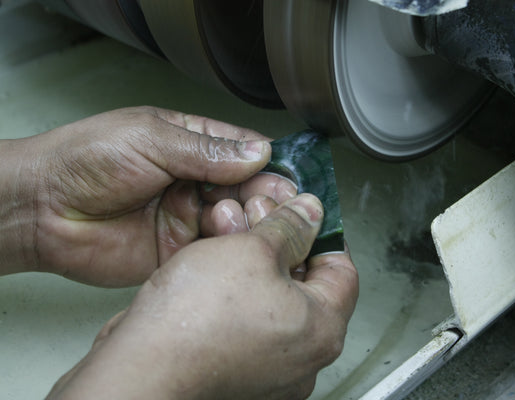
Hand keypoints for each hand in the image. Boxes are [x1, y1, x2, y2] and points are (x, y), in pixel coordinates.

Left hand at [0, 106, 295, 285]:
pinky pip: (212, 251)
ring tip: (232, 219)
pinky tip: (224, 243)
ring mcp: (187, 217)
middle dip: (262, 197)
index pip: (243, 152)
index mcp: (191, 145)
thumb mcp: (149, 140)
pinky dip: (225, 249)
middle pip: (246, 189)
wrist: (41, 209)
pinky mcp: (177, 251)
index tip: (287, 181)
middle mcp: (194, 181)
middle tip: (274, 206)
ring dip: (243, 222)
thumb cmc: (85, 160)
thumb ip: (205, 150)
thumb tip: (258, 152)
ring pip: (234, 221)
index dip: (267, 166)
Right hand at [46, 194, 358, 399]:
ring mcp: (268, 369)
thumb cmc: (194, 322)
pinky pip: (245, 322)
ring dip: (253, 263)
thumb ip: (290, 228)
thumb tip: (310, 214)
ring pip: (270, 300)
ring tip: (228, 235)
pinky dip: (235, 293)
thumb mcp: (252, 249)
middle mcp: (301, 357)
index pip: (341, 269)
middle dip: (279, 242)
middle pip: (303, 284)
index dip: (321, 233)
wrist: (139, 368)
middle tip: (258, 217)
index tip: (302, 214)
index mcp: (322, 330)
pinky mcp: (235, 371)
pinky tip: (212, 267)